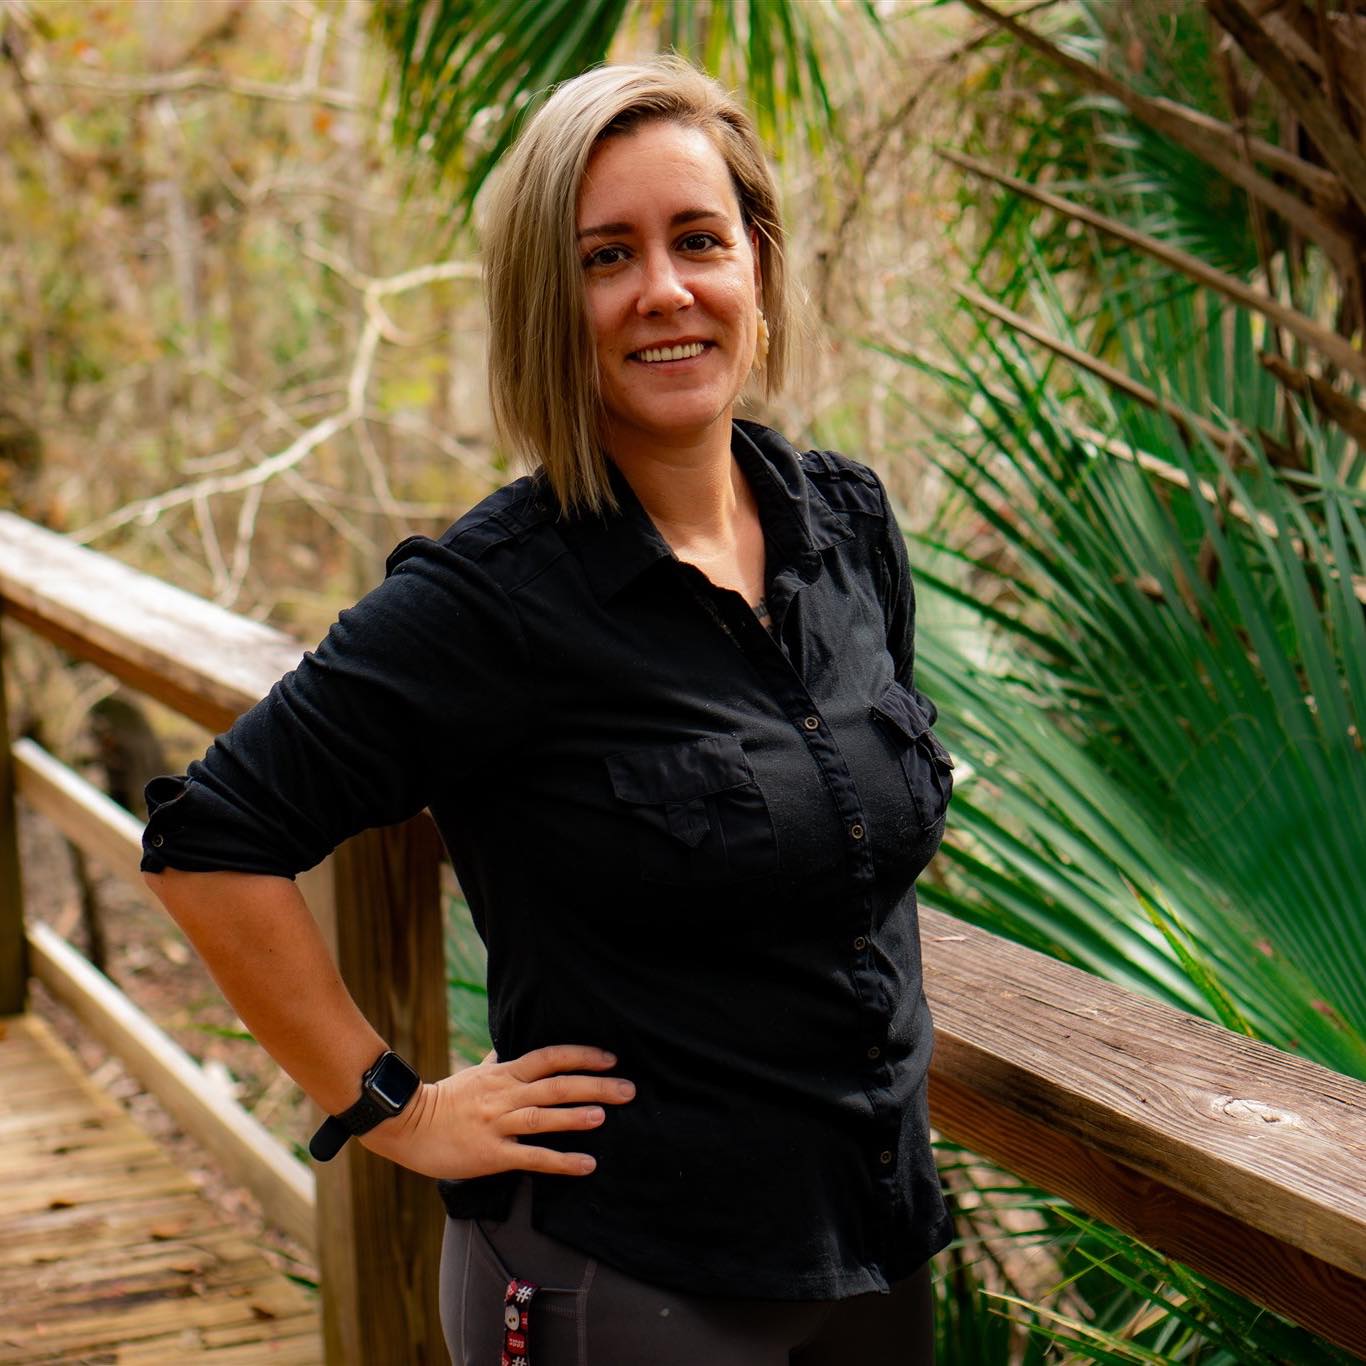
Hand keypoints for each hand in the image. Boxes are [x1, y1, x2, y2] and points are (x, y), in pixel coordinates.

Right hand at [356, 1045, 633, 1179]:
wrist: (407, 1125)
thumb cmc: (444, 1099)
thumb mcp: (474, 1073)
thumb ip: (497, 1061)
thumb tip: (507, 1047)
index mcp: (504, 1073)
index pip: (550, 1056)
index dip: (582, 1055)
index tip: (610, 1058)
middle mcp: (506, 1094)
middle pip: (556, 1084)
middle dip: (595, 1084)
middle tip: (628, 1088)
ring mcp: (498, 1124)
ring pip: (544, 1117)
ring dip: (576, 1116)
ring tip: (605, 1116)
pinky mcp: (492, 1154)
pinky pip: (531, 1157)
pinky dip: (561, 1161)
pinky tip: (586, 1164)